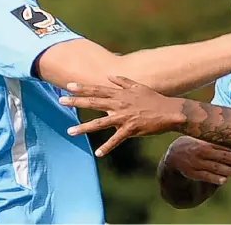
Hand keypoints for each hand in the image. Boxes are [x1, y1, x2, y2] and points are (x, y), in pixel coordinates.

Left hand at [59, 75, 184, 156]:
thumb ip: (123, 81)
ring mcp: (124, 117)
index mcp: (120, 94)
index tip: (68, 86)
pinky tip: (98, 153)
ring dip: (84, 127)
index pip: (97, 89)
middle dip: (76, 101)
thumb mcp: (138, 86)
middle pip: (94, 102)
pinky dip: (107, 146)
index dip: (82, 88)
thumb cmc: (154, 99)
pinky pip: (116, 139)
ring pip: (100, 123)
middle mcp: (119, 104)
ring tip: (69, 132)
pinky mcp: (130, 129)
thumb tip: (110, 76)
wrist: (170, 112)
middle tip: (61, 101)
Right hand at [164, 136, 230, 184]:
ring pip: (214, 166)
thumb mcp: (204, 139)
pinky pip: (204, 176)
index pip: (226, 145)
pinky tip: (224, 180)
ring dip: (227, 170)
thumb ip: (220, 141)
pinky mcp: (193, 173)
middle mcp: (203, 151)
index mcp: (208, 141)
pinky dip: (214, 178)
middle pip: (223, 155)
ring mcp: (197, 162)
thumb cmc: (196, 145)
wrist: (174, 154)